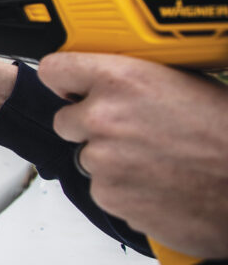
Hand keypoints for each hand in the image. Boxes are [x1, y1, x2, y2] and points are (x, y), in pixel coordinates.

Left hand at [39, 53, 227, 258]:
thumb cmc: (227, 134)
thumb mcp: (183, 82)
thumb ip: (133, 79)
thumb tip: (108, 80)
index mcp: (120, 80)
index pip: (55, 69)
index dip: (63, 80)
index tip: (69, 87)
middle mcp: (103, 118)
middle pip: (66, 120)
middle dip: (90, 126)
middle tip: (130, 133)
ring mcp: (101, 160)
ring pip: (87, 157)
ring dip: (111, 160)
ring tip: (156, 161)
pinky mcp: (107, 195)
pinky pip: (102, 187)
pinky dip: (123, 188)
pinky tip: (157, 183)